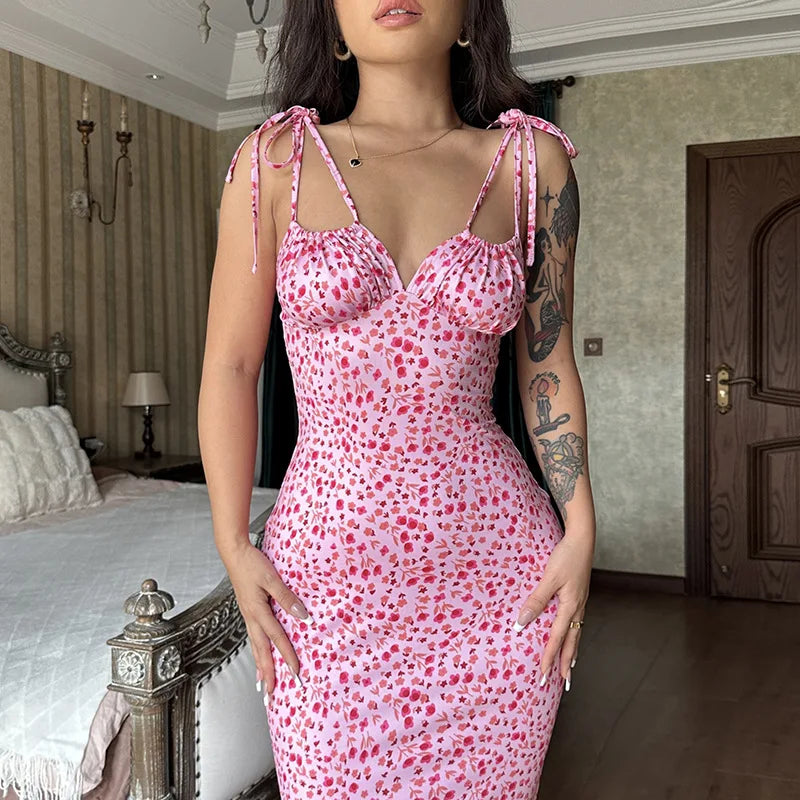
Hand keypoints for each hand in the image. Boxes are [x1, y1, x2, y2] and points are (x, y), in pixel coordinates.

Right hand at [219, 539, 313, 701]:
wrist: (233, 553)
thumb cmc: (252, 564)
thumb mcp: (272, 579)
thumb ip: (287, 598)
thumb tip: (302, 616)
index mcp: (257, 612)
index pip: (277, 639)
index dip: (287, 657)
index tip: (296, 674)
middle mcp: (251, 618)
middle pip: (261, 652)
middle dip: (268, 675)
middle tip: (272, 697)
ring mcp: (247, 616)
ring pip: (255, 647)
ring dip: (261, 668)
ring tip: (264, 687)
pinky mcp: (247, 612)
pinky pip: (254, 638)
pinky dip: (257, 652)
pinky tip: (260, 657)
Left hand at [513, 529, 593, 689]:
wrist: (582, 541)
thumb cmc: (566, 557)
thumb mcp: (549, 578)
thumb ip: (536, 601)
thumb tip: (522, 623)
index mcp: (570, 607)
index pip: (556, 639)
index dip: (549, 658)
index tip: (543, 676)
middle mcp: (578, 609)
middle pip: (571, 643)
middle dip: (565, 664)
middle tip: (564, 684)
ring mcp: (580, 603)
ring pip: (576, 634)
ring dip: (571, 652)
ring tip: (569, 668)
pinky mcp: (579, 596)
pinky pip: (577, 623)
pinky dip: (574, 636)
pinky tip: (571, 635)